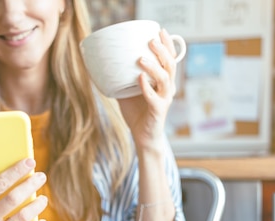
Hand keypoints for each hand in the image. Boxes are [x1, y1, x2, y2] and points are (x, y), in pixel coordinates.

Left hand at [117, 28, 178, 150]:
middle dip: (162, 51)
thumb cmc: (137, 112)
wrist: (143, 136)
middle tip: (151, 40)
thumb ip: (122, 78)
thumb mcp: (127, 91)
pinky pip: (153, 97)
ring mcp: (164, 99)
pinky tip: (139, 78)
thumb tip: (104, 65)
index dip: (167, 45)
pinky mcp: (158, 111)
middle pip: (170, 65)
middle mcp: (167, 88)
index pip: (169, 59)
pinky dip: (146, 87)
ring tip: (140, 59)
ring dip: (153, 67)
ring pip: (164, 79)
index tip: (160, 30)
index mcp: (163, 81)